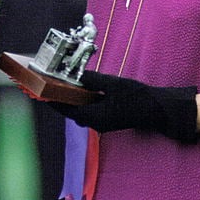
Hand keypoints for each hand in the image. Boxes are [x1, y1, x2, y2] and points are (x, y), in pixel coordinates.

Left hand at [51, 70, 197, 142]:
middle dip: (59, 99)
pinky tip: (82, 90)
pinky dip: (82, 101)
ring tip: (61, 85)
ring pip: (80, 111)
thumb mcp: (114, 84)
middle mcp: (96, 123)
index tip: (40, 93)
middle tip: (49, 86)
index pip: (67, 109)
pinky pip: (90, 110)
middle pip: (71, 111)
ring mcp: (102, 122)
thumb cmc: (137, 98)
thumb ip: (94, 80)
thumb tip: (78, 76)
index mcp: (94, 117)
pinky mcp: (108, 119)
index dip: (52, 101)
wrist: (158, 110)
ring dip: (71, 100)